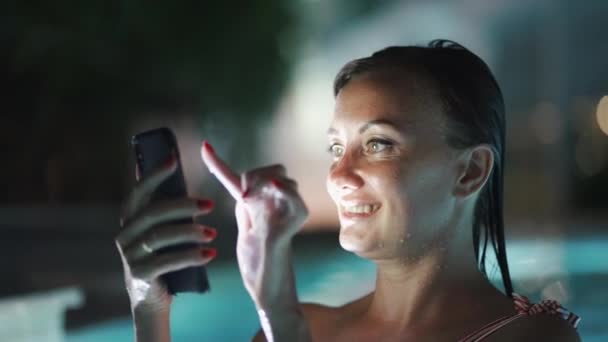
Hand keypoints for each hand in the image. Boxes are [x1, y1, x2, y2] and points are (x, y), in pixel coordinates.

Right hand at [115, 157, 216, 312]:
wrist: (152, 299)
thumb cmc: (162, 256)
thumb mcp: (162, 230)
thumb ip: (165, 205)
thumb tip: (174, 167)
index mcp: (130, 219)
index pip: (138, 192)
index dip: (154, 174)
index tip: (174, 159)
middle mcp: (125, 235)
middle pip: (154, 213)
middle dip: (183, 206)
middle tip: (210, 205)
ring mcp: (130, 256)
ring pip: (160, 237)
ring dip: (190, 232)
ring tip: (213, 233)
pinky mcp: (140, 274)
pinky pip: (168, 262)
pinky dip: (191, 256)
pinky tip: (210, 254)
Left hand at [201, 141, 307, 307]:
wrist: (267, 289)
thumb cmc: (258, 265)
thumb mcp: (245, 233)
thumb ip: (246, 210)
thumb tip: (244, 190)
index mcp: (259, 205)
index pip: (237, 178)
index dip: (217, 163)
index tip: (204, 147)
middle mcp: (276, 204)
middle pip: (269, 170)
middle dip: (254, 175)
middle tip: (243, 198)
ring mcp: (287, 212)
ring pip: (281, 178)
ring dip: (264, 182)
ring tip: (251, 203)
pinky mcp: (293, 224)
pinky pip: (294, 197)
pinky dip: (285, 190)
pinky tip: (275, 188)